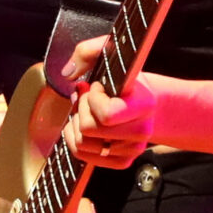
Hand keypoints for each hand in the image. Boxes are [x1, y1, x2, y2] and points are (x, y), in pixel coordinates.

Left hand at [57, 34, 158, 167]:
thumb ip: (87, 51)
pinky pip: (84, 157)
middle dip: (81, 110)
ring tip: (86, 112)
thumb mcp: (110, 55)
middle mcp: (142, 131)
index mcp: (144, 105)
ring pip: (82, 144)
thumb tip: (68, 73)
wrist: (143, 102)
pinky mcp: (122, 162)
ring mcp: (133, 149)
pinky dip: (76, 141)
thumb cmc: (123, 79)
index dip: (92, 100)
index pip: (107, 114)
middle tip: (88, 99)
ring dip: (76, 125)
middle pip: (89, 130)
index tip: (97, 87)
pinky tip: (84, 126)